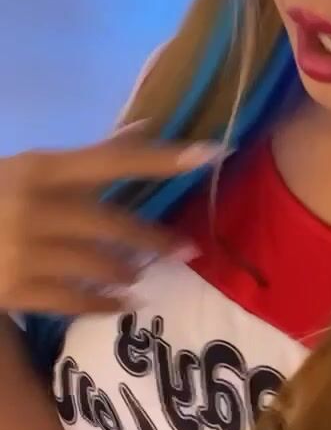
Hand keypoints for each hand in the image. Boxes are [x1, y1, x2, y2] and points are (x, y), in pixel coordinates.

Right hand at [0, 126, 222, 315]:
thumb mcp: (30, 168)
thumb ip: (87, 158)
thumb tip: (145, 127)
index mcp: (40, 168)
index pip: (114, 159)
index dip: (164, 157)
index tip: (213, 152)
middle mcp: (34, 207)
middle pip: (112, 223)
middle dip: (154, 238)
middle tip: (188, 247)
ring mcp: (23, 251)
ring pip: (98, 265)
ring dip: (128, 271)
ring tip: (141, 272)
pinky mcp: (15, 290)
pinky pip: (74, 301)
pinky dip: (104, 303)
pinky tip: (123, 302)